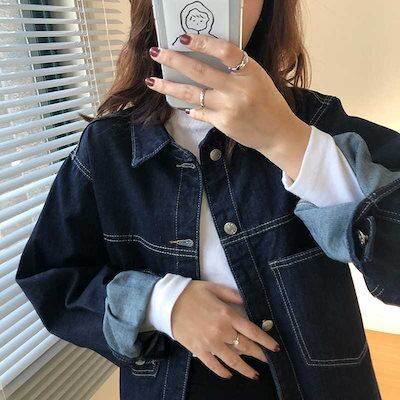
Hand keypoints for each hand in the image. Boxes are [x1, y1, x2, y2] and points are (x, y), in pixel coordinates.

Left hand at [145, 33, 309, 154]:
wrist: (277, 132)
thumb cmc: (267, 102)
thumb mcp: (257, 78)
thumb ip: (236, 69)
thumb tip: (204, 58)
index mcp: (250, 72)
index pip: (224, 51)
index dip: (202, 42)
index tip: (183, 38)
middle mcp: (238, 89)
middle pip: (199, 70)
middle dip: (173, 60)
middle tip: (156, 53)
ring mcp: (228, 107)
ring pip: (191, 94)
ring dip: (168, 87)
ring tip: (152, 81)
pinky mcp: (222, 123)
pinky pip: (198, 111)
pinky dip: (188, 106)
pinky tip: (180, 104)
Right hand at [170, 280, 280, 379]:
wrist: (168, 303)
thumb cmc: (192, 293)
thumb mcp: (213, 288)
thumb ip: (231, 295)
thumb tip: (246, 301)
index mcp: (227, 314)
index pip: (252, 330)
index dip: (265, 340)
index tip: (275, 348)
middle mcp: (221, 331)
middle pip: (245, 346)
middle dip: (259, 355)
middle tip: (268, 361)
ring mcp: (210, 343)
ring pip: (232, 360)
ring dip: (245, 369)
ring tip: (255, 375)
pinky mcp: (198, 350)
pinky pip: (213, 365)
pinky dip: (222, 371)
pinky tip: (229, 375)